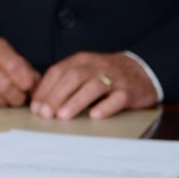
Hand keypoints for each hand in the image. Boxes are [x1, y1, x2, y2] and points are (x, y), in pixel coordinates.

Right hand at [0, 36, 39, 106]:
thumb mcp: (3, 56)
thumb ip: (22, 68)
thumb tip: (38, 83)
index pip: (16, 68)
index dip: (28, 82)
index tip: (32, 89)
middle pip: (6, 85)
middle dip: (17, 95)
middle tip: (21, 97)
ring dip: (6, 101)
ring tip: (8, 98)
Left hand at [30, 50, 158, 119]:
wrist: (143, 71)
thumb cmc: (104, 77)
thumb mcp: (82, 73)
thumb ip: (61, 83)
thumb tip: (36, 103)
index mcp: (82, 61)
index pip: (59, 71)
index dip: (45, 89)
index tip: (35, 107)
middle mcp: (98, 66)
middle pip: (74, 77)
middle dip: (56, 96)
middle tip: (45, 114)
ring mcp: (115, 78)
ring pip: (95, 86)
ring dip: (76, 101)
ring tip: (63, 116)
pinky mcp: (130, 91)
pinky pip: (119, 98)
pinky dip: (106, 106)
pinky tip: (95, 115)